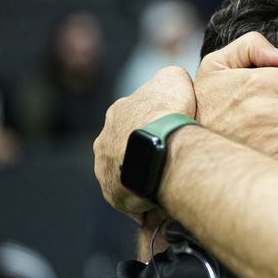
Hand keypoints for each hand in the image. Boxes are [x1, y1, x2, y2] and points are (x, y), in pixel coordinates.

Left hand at [94, 66, 196, 215]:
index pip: (136, 117)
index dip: (155, 123)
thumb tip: (173, 82)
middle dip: (145, 151)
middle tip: (169, 158)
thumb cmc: (168, 111)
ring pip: (126, 173)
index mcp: (117, 113)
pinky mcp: (113, 194)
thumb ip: (170, 78)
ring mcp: (105, 169)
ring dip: (143, 175)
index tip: (172, 130)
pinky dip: (144, 199)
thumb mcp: (174, 78)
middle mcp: (104, 140)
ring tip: (167, 180)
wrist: (162, 146)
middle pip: (126, 146)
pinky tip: (162, 199)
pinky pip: (131, 198)